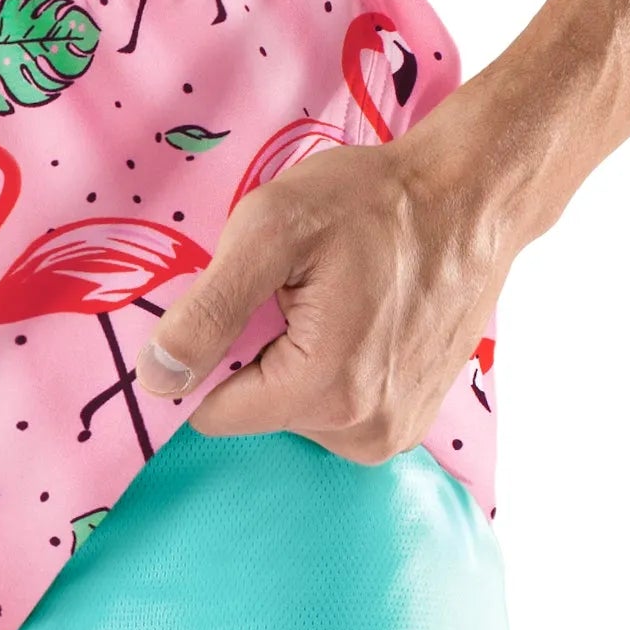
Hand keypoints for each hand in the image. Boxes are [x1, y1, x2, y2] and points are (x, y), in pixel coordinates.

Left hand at [136, 114, 518, 455]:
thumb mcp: (270, 230)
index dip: (208, 358)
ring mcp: (393, 433)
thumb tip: (157, 376)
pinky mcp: (409, 421)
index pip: (213, 413)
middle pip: (256, 413)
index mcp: (324, 391)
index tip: (242, 307)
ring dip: (293, 363)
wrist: (472, 197)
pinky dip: (330, 370)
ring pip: (293, 413)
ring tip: (330, 303)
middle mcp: (364, 433)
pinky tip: (356, 321)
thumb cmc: (373, 202)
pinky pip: (334, 411)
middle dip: (256, 355)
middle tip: (294, 295)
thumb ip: (208, 309)